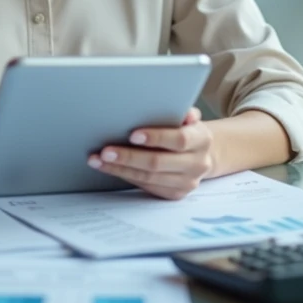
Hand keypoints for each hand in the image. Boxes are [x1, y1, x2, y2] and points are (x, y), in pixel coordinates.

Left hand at [88, 108, 213, 199]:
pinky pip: (147, 187)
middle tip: (106, 151)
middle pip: (158, 163)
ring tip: (98, 160)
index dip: (156, 138)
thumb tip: (179, 108)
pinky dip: (126, 176)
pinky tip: (109, 168)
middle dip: (129, 157)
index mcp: (201, 140)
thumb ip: (182, 112)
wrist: (204, 155)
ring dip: (120, 169)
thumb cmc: (188, 131)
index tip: (133, 135)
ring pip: (148, 178)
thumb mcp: (188, 118)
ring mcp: (186, 182)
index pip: (179, 140)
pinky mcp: (175, 194)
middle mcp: (196, 164)